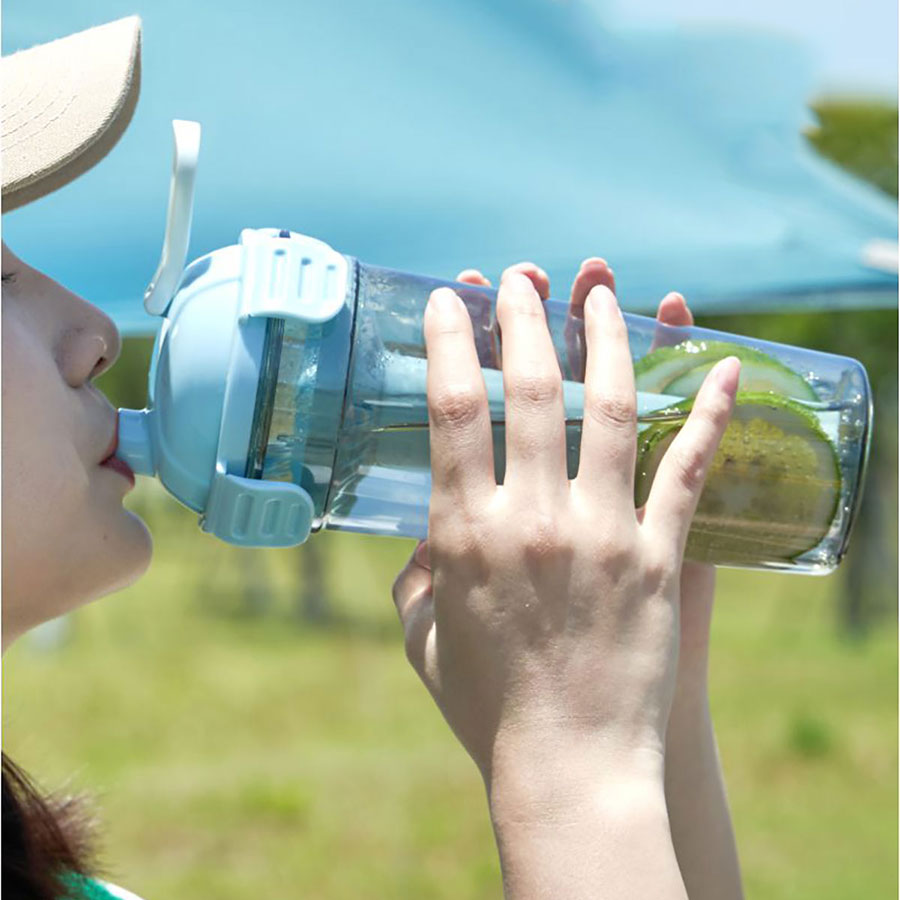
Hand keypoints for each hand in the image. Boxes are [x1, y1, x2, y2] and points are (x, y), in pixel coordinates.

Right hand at [391, 260, 738, 787]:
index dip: (453, 342)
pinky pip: (689, 470)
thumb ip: (416, 575)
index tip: (452, 300)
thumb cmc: (487, 705)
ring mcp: (602, 533)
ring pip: (611, 409)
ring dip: (608, 337)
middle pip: (533, 390)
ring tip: (602, 288)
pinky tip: (723, 361)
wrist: (570, 766)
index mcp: (464, 534)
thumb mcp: (424, 636)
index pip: (453, 410)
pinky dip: (709, 411)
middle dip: (524, 318)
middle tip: (519, 277)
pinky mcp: (660, 558)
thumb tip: (424, 536)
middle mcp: (532, 520)